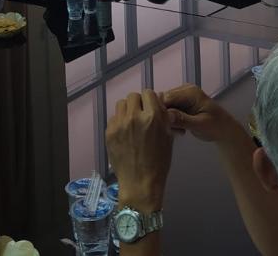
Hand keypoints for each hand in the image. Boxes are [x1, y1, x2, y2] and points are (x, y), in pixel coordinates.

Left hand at [106, 89, 172, 209]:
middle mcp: (135, 116)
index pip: (148, 93)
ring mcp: (120, 124)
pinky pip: (114, 118)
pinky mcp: (109, 132)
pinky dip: (119, 122)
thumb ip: (163, 116)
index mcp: (153, 117)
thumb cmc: (159, 162)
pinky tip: (124, 134)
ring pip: (121, 104)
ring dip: (127, 110)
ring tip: (131, 123)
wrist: (140, 183)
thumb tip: (157, 101)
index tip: (150, 108)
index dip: (150, 100)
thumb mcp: (168, 137)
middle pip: (133, 96)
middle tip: (141, 115)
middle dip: (138, 103)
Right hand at [161, 84, 236, 142]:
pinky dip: (172, 122)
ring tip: (180, 131)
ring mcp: (182, 97)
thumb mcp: (200, 125)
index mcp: (191, 92)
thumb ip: (183, 119)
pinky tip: (180, 130)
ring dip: (169, 121)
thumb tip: (167, 115)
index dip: (162, 111)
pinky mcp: (181, 105)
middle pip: (163, 101)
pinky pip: (169, 112)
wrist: (224, 130)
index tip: (166, 125)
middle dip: (166, 117)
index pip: (166, 97)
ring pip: (164, 108)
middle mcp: (184, 91)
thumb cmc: (216, 126)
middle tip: (175, 131)